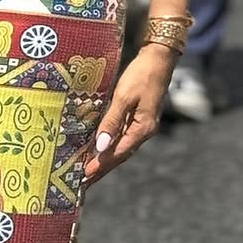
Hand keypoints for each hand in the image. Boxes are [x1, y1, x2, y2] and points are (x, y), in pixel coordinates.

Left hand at [82, 44, 175, 185]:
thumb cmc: (141, 75)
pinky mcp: (138, 118)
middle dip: (102, 168)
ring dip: (106, 159)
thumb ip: (112, 121)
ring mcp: (142, 125)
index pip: (118, 152)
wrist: (158, 60)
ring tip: (89, 170)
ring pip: (121, 147)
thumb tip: (101, 146)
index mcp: (143, 129)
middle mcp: (144, 131)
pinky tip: (100, 148)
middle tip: (84, 182)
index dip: (101, 164)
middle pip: (120, 154)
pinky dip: (110, 145)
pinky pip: (122, 136)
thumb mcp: (124, 96)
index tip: (85, 176)